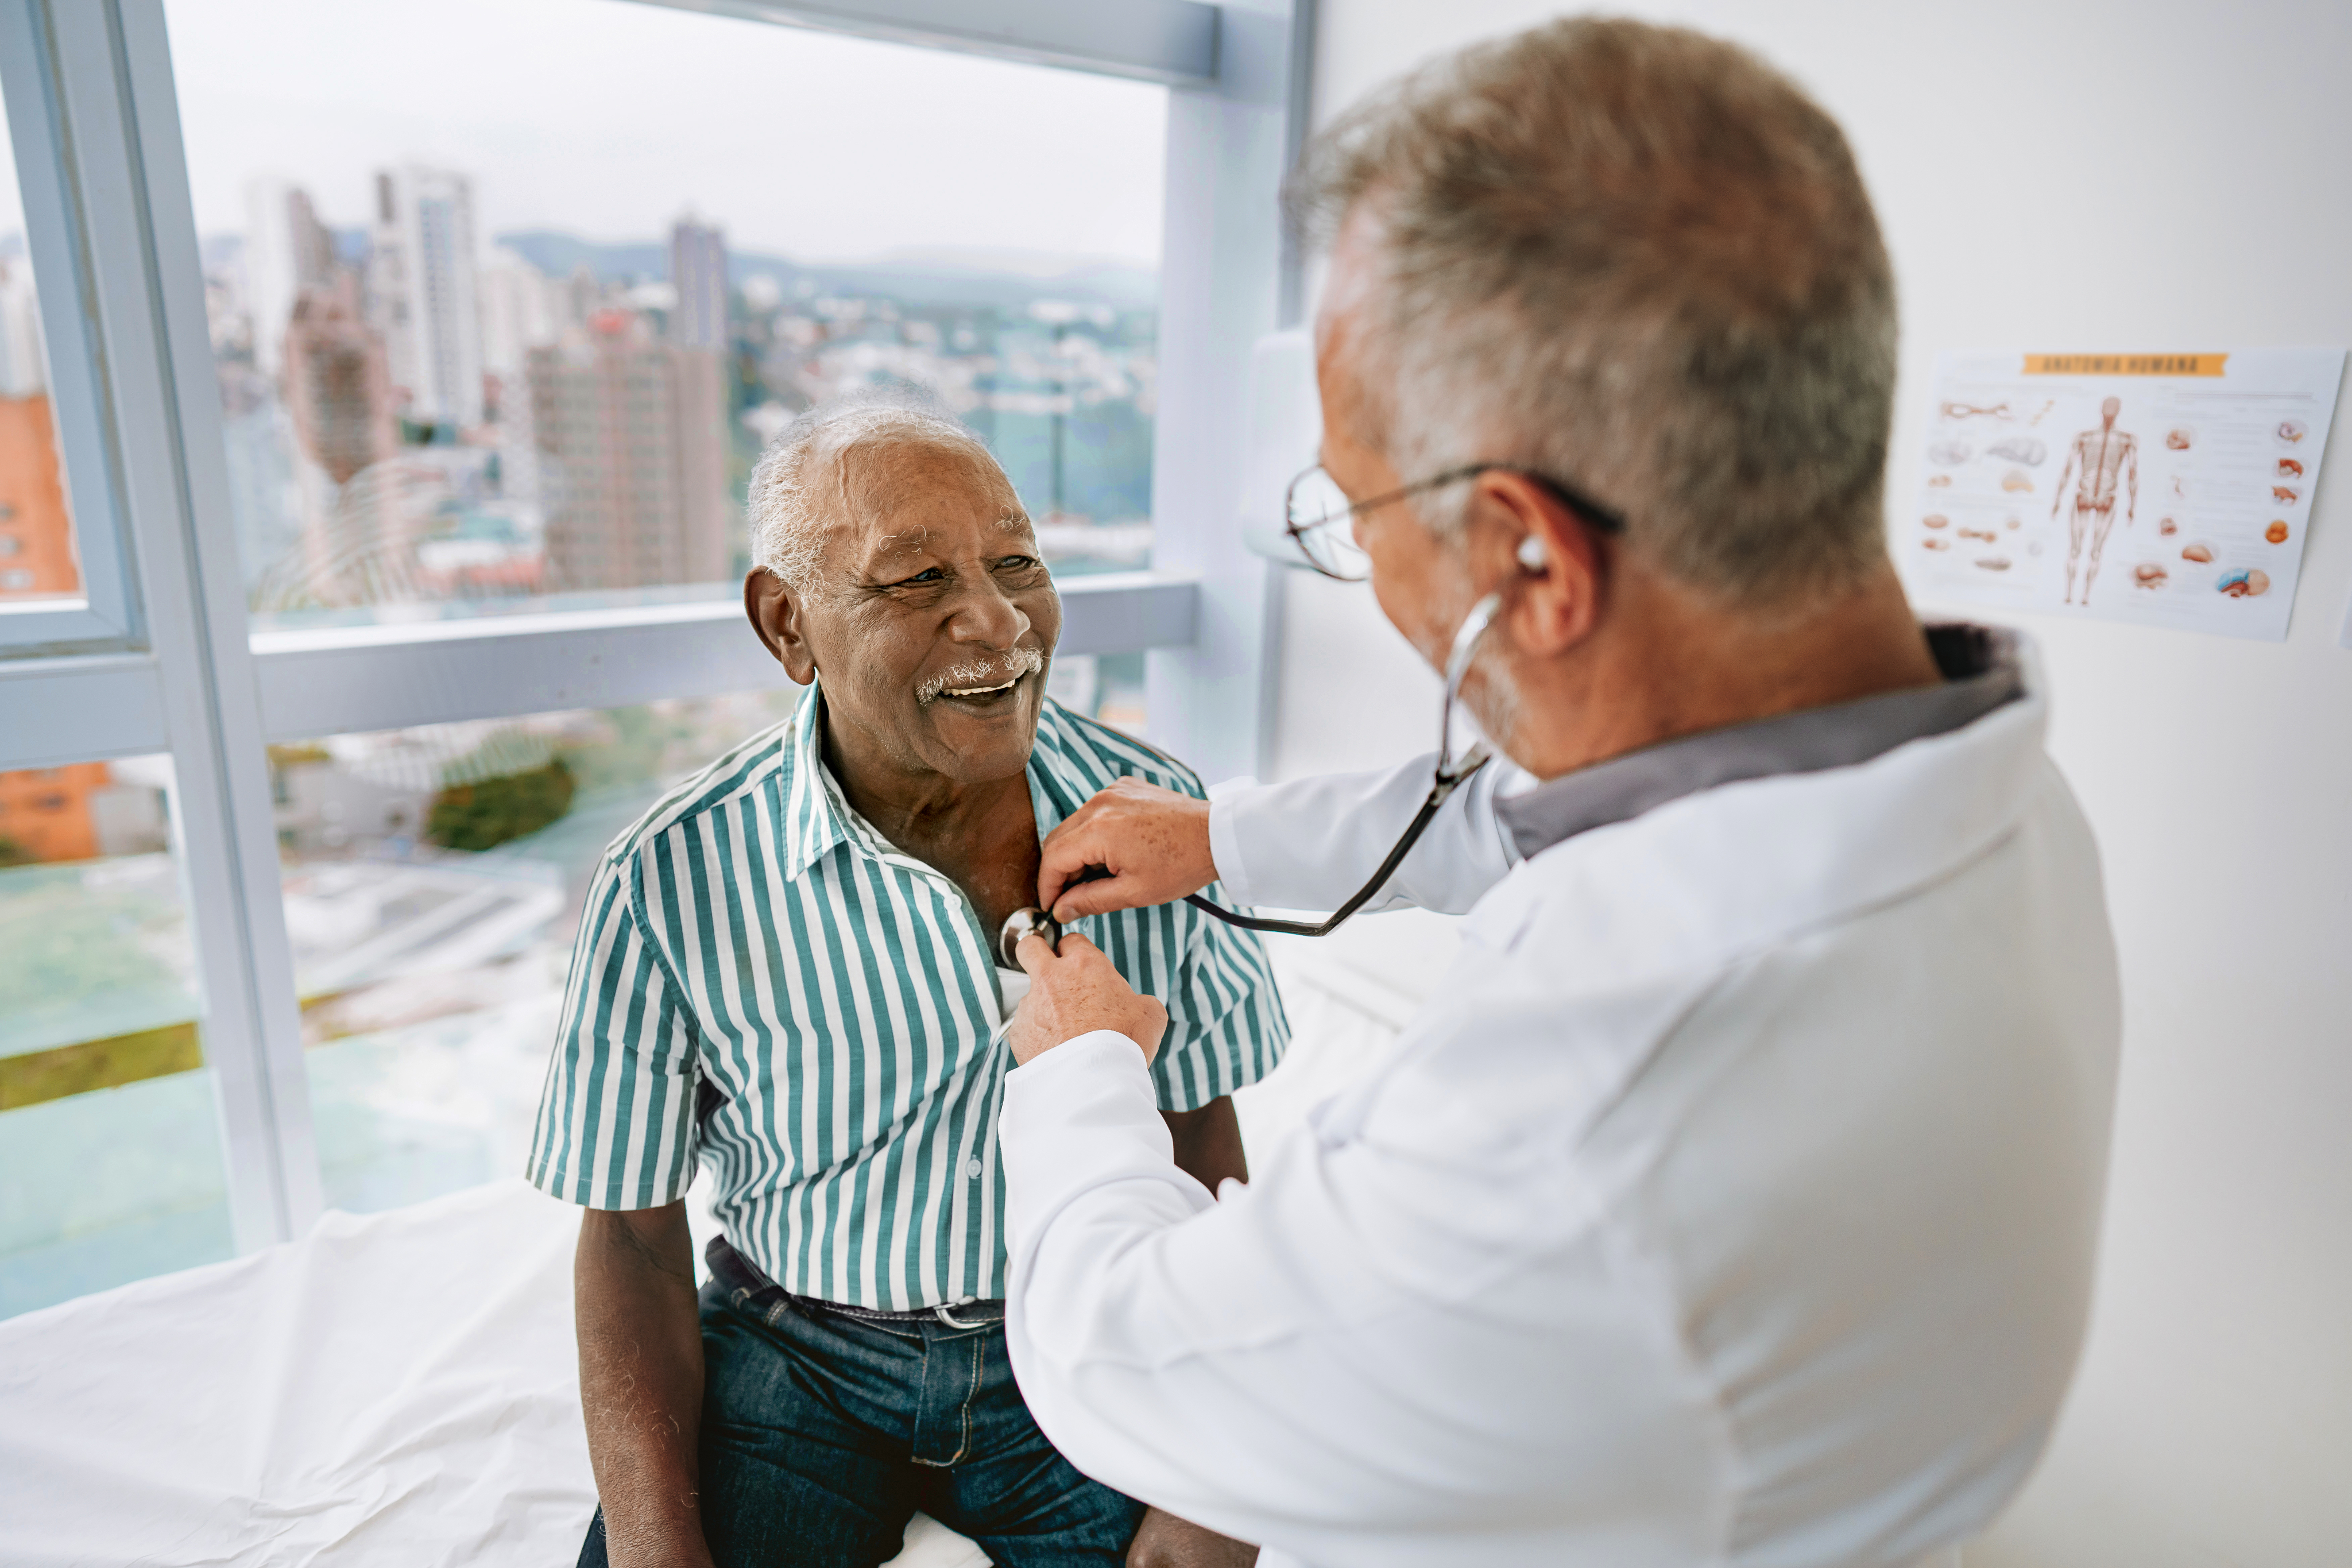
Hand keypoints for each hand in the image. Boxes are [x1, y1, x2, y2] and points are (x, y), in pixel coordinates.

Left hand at [1009, 931, 1167, 1067]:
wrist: (1093, 1080)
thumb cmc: (1123, 1043)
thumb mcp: (1150, 1013)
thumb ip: (1137, 999)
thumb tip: (1134, 1005)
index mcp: (1084, 965)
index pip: (1071, 940)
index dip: (1075, 951)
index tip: (1079, 963)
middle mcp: (1051, 978)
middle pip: (1030, 946)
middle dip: (1035, 950)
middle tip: (1046, 965)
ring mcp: (1030, 1004)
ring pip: (1029, 994)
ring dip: (1042, 1006)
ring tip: (1064, 1032)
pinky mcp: (1018, 1032)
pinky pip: (1025, 1027)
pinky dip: (1037, 1035)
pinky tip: (1055, 1051)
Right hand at [1037, 778, 1216, 920]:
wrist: (1217, 835)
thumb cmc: (1182, 864)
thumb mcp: (1134, 892)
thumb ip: (1090, 901)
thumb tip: (1061, 910)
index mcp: (1099, 829)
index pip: (1053, 858)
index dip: (1047, 886)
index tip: (1051, 906)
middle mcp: (1100, 803)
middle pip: (1058, 838)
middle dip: (1059, 870)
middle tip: (1071, 897)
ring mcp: (1113, 791)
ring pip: (1075, 825)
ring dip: (1077, 851)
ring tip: (1097, 877)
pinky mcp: (1125, 787)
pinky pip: (1096, 811)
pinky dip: (1095, 833)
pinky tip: (1113, 853)